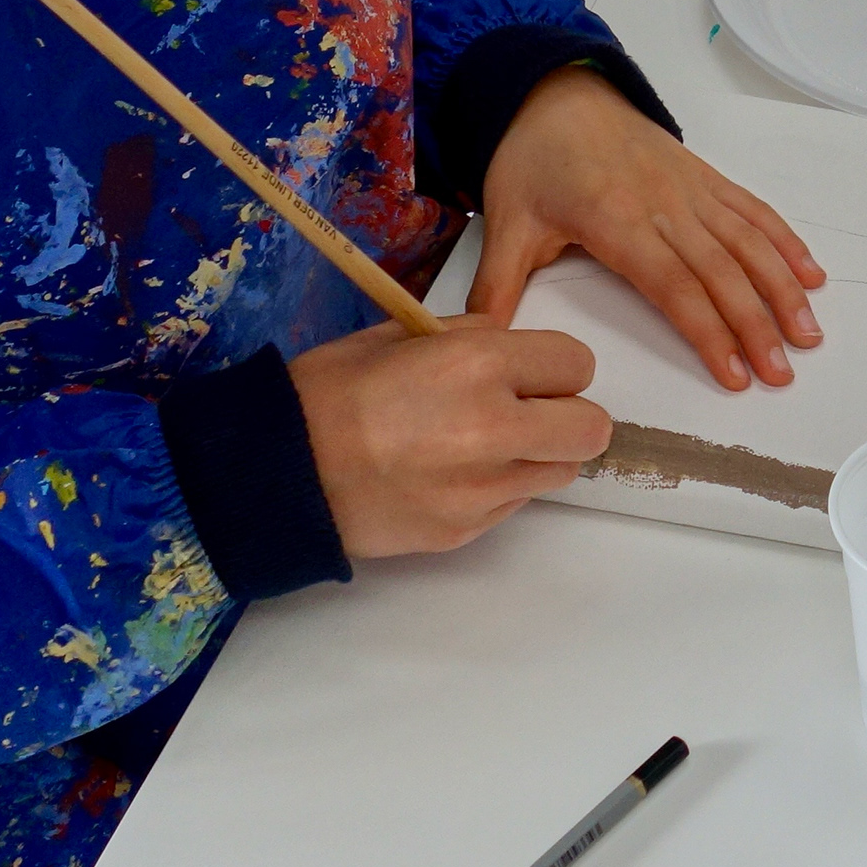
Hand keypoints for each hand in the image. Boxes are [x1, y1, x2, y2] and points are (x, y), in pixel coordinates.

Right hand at [285, 315, 608, 559]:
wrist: (275, 472)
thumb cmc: (328, 391)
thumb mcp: (398, 336)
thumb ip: (469, 337)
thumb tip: (511, 344)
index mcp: (477, 365)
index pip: (576, 363)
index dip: (554, 365)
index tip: (528, 370)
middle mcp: (493, 428)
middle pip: (591, 427)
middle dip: (568, 413)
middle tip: (527, 409)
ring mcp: (482, 489)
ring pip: (560, 471)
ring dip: (539, 453)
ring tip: (484, 443)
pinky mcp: (466, 530)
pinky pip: (514, 503)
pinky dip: (498, 486)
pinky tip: (449, 473)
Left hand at [466, 67, 825, 391]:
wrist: (552, 89)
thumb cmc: (530, 158)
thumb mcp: (505, 224)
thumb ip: (497, 287)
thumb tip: (480, 343)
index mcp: (616, 221)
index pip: (675, 286)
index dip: (709, 332)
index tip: (735, 374)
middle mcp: (664, 204)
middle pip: (722, 272)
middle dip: (757, 325)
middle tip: (782, 374)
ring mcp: (690, 187)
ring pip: (748, 242)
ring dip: (783, 288)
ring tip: (808, 333)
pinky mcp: (702, 175)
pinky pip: (752, 211)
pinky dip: (785, 242)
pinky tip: (810, 274)